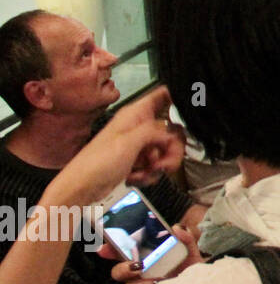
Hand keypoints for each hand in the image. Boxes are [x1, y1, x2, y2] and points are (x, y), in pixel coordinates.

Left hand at [45, 88, 183, 207]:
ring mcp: (139, 144)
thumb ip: (156, 132)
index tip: (194, 110)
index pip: (164, 95)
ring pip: (166, 150)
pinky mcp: (138, 161)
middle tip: (163, 163)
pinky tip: (136, 177)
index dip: (181, 98)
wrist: (81, 188)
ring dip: (160, 165)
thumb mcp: (129, 141)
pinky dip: (149, 174)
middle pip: (172, 130)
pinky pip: (156, 164)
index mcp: (136, 114)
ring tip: (146, 173)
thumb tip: (172, 134)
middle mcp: (140, 126)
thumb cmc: (99, 161)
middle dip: (172, 149)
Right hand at [108, 222, 203, 283]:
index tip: (103, 249)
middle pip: (118, 272)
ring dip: (136, 282)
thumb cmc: (189, 268)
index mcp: (144, 258)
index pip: (122, 254)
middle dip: (121, 268)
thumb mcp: (190, 250)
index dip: (109, 251)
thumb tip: (176, 228)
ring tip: (148, 277)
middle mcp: (140, 273)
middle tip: (135, 265)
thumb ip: (185, 237)